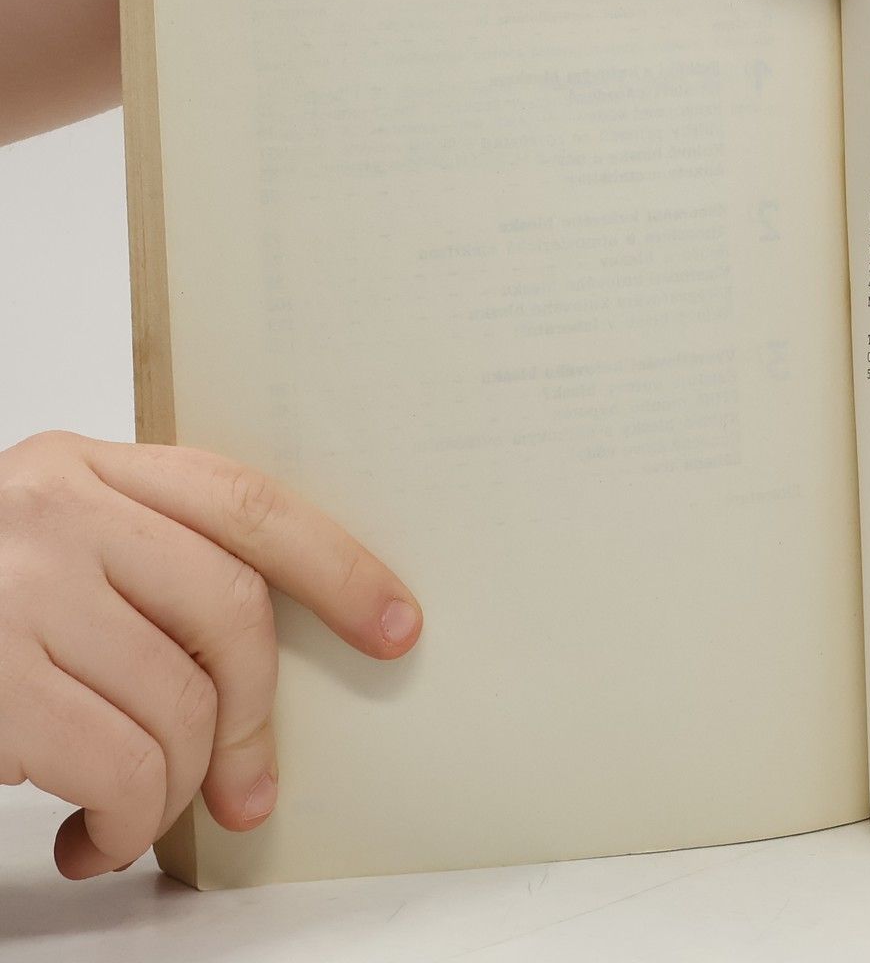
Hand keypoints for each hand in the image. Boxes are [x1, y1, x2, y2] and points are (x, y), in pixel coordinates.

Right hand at [0, 432, 420, 879]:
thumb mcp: (40, 549)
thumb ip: (137, 561)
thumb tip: (255, 654)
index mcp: (79, 467)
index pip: (245, 501)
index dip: (337, 565)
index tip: (396, 622)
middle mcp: (52, 513)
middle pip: (230, 612)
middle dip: (253, 716)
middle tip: (249, 785)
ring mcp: (15, 593)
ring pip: (178, 705)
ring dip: (174, 790)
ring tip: (134, 816)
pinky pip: (120, 770)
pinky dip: (127, 824)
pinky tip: (90, 838)